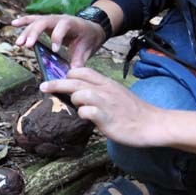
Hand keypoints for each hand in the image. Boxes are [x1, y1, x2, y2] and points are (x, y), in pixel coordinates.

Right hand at [12, 14, 103, 67]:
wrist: (91, 28)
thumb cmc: (88, 38)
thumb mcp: (87, 49)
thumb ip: (79, 60)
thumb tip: (72, 72)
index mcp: (72, 23)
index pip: (62, 27)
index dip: (57, 37)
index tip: (54, 50)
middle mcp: (60, 18)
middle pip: (44, 22)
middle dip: (34, 33)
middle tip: (27, 46)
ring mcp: (52, 19)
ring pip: (36, 22)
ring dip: (26, 32)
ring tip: (18, 43)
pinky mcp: (46, 21)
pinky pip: (33, 19)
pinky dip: (23, 21)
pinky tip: (14, 24)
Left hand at [40, 67, 164, 146]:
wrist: (152, 124)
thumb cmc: (133, 112)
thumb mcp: (116, 95)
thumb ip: (99, 92)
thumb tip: (81, 95)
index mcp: (106, 83)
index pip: (82, 71)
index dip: (68, 74)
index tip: (58, 80)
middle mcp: (105, 90)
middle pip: (76, 80)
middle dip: (56, 83)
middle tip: (43, 86)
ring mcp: (106, 103)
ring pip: (80, 93)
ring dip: (74, 99)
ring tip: (78, 107)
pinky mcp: (107, 118)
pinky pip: (88, 112)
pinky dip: (83, 114)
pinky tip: (87, 117)